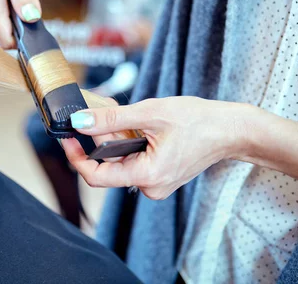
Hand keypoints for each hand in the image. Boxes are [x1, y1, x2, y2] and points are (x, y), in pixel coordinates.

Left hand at [62, 97, 252, 199]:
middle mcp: (150, 187)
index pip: (97, 177)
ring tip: (117, 112)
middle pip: (107, 166)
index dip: (76, 158)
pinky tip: (132, 124)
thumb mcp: (149, 113)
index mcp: (147, 176)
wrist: (231, 129)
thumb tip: (79, 122)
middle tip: (96, 111)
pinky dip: (126, 143)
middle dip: (98, 139)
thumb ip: (110, 119)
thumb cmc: (198, 121)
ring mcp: (155, 183)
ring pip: (119, 162)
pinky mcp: (159, 176)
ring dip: (113, 138)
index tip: (66, 139)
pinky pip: (132, 161)